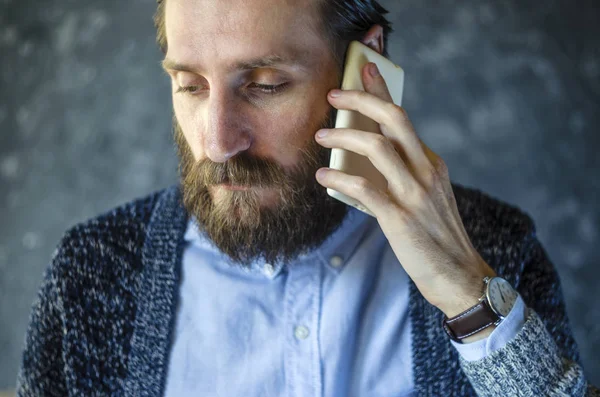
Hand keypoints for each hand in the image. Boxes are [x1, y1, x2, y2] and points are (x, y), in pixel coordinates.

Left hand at [314, 62, 495, 318]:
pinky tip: (324, 177)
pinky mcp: (400, 218)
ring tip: (321, 136)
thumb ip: (399, 176)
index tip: (364, 69)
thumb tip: (359, 160)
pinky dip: (340, 179)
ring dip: (343, 137)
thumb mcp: (423, 197)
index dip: (383, 90)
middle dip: (362, 100)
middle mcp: (426, 171)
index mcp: (431, 163)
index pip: (403, 117)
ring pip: (377, 147)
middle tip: (334, 95)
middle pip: (394, 119)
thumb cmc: (435, 236)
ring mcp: (414, 193)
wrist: (459, 275)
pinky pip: (365, 188)